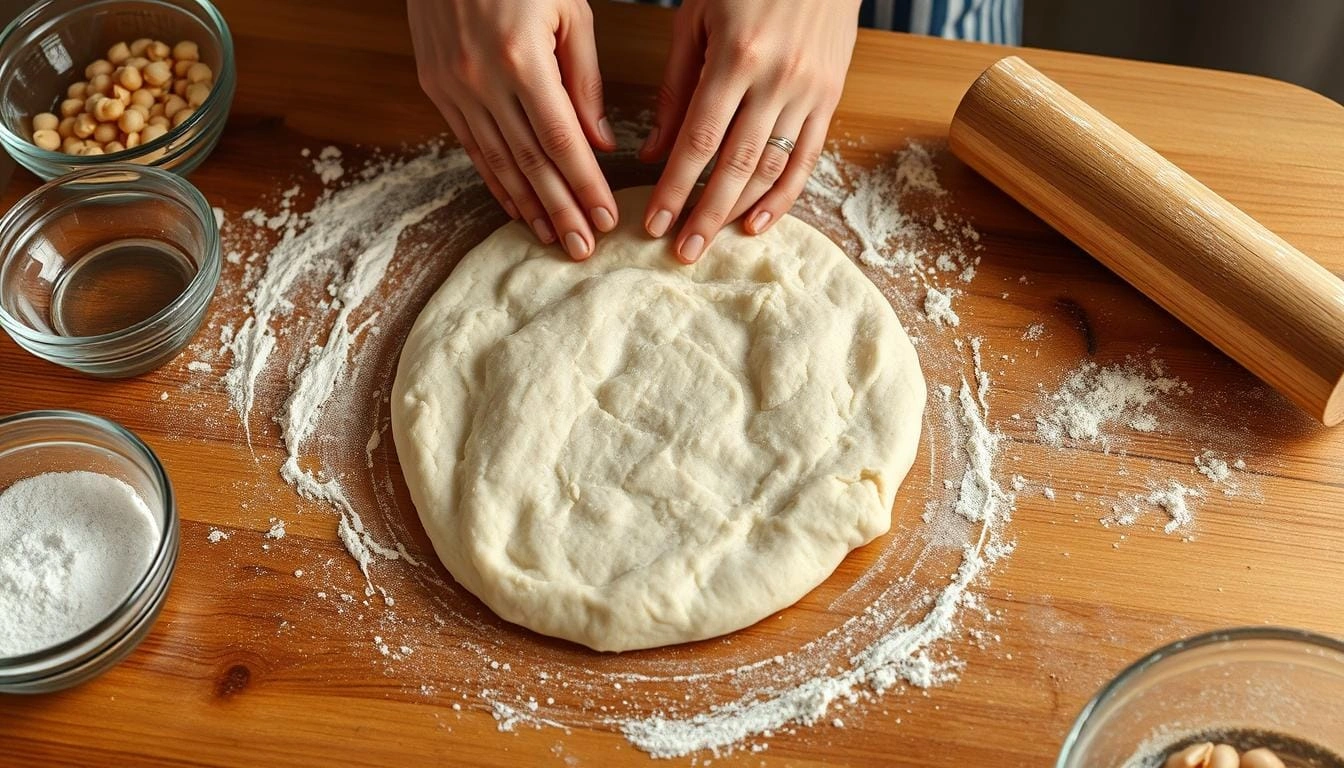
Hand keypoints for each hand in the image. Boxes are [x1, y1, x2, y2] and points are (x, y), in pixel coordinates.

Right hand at [408, 0, 618, 259]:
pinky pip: (470, 145)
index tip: (606, 219)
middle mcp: (481, 79)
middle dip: (560, 210)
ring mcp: (453, 86)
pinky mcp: (435, 86)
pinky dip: (495, 180)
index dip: (585, 186)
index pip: (562, 141)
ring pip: (497, 161)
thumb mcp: (569, 10)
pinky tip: (515, 207)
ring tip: (552, 239)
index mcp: (521, 59)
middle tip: (583, 249)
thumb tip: (600, 143)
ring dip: (528, 206)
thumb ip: (585, 80)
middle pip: (530, 162)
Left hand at [640, 0, 859, 261]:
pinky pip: (807, 159)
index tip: (653, 222)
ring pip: (771, 168)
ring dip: (739, 212)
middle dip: (704, 215)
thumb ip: (675, 90)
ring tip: (711, 241)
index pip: (698, 141)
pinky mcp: (830, 99)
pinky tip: (757, 223)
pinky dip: (783, 197)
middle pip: (735, 166)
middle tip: (681, 252)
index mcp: (736, 57)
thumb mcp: (695, 21)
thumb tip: (652, 155)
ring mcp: (809, 92)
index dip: (674, 188)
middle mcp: (777, 80)